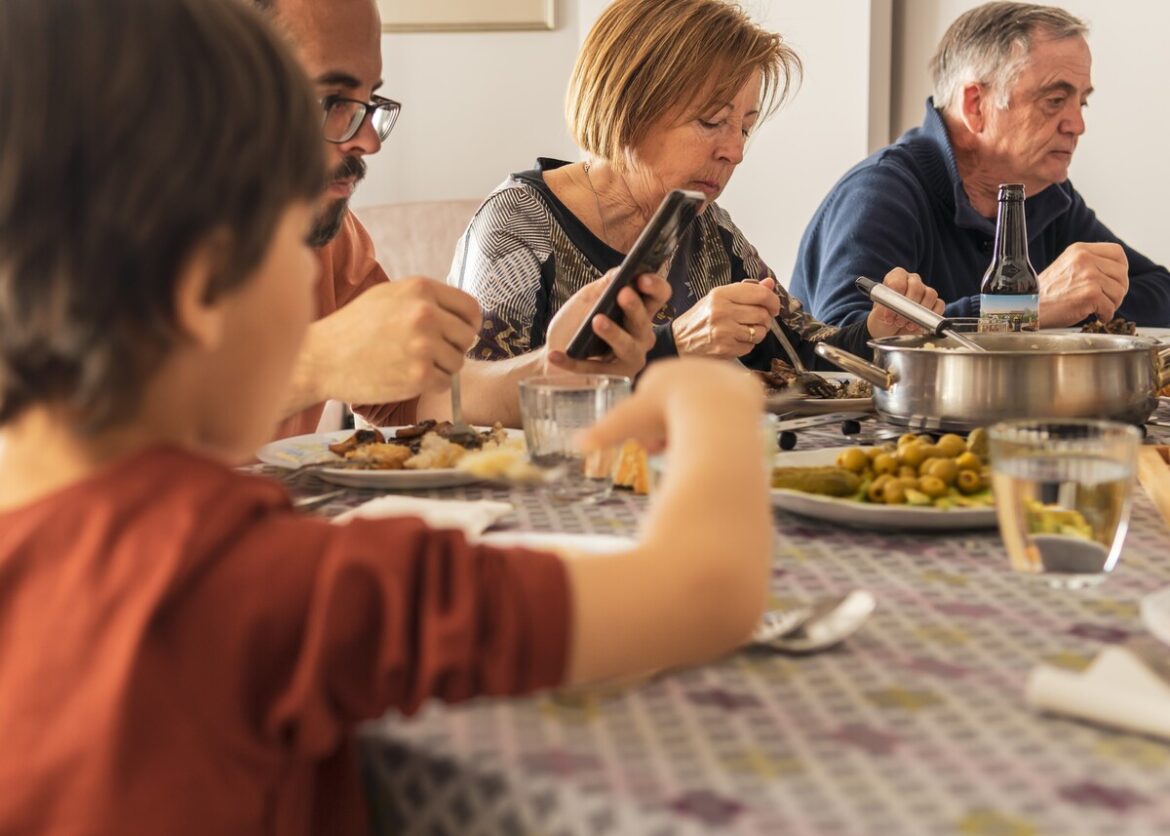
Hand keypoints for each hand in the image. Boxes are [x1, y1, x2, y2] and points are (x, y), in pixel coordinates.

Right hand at [295, 277, 481, 406]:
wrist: (322, 358)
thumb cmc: (354, 327)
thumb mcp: (388, 296)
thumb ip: (425, 300)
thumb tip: (461, 314)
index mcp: (421, 289)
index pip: (470, 308)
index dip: (468, 324)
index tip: (459, 334)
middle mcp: (426, 313)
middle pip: (467, 337)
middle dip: (453, 348)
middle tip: (429, 353)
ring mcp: (424, 345)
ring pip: (457, 362)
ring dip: (440, 368)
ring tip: (410, 363)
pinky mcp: (419, 375)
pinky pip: (445, 383)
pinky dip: (430, 385)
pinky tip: (406, 377)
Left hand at [545, 270, 669, 377]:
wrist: (555, 350)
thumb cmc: (576, 324)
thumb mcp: (587, 299)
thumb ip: (604, 285)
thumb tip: (620, 272)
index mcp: (639, 312)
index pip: (659, 296)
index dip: (655, 286)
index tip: (641, 278)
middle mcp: (641, 336)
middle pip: (644, 321)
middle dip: (635, 307)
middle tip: (623, 293)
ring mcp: (630, 359)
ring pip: (628, 347)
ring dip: (613, 333)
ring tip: (597, 321)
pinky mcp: (613, 378)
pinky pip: (594, 369)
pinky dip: (573, 362)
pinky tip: (555, 355)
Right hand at [578, 357, 763, 456]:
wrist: (713, 409)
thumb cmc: (666, 415)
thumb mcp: (628, 423)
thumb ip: (603, 432)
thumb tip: (576, 446)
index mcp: (659, 372)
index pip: (648, 402)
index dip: (647, 428)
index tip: (651, 447)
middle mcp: (688, 367)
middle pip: (676, 405)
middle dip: (671, 429)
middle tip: (672, 449)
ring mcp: (717, 374)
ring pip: (704, 408)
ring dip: (698, 427)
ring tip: (697, 444)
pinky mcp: (744, 385)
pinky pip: (734, 408)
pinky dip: (726, 423)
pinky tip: (723, 434)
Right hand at [669, 278, 781, 357]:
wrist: (678, 341)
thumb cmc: (700, 318)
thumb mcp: (718, 297)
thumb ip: (745, 290)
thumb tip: (769, 283)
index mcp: (721, 294)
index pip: (760, 294)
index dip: (773, 300)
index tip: (774, 306)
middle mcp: (723, 311)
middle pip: (762, 314)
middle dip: (766, 318)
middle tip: (758, 319)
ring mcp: (724, 332)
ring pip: (760, 331)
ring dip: (758, 332)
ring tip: (747, 330)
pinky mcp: (726, 349)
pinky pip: (751, 346)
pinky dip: (748, 344)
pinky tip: (736, 340)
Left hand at [865, 267, 943, 337]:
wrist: (890, 333)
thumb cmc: (882, 321)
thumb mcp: (877, 316)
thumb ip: (883, 309)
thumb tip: (892, 307)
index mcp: (896, 277)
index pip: (898, 280)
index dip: (895, 297)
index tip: (889, 311)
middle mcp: (911, 281)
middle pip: (916, 287)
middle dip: (908, 307)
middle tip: (898, 321)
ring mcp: (924, 291)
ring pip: (930, 295)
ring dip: (919, 313)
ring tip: (907, 324)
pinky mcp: (934, 303)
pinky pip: (939, 305)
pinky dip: (929, 317)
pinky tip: (919, 325)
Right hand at [1037, 242, 1128, 326]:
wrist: (1028, 308)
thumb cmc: (1045, 293)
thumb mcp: (1067, 267)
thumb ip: (1089, 264)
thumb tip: (1116, 273)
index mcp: (1080, 250)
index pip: (1117, 252)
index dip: (1121, 268)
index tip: (1114, 280)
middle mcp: (1085, 259)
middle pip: (1122, 273)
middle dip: (1118, 290)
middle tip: (1106, 299)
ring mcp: (1089, 276)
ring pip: (1119, 291)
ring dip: (1112, 304)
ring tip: (1097, 308)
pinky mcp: (1090, 294)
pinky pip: (1110, 307)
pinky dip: (1105, 315)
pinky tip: (1095, 316)